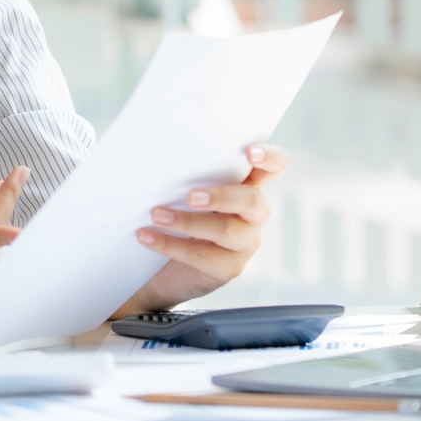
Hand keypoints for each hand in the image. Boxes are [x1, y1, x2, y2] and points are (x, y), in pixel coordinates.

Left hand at [116, 144, 286, 314]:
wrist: (164, 268)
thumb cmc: (178, 216)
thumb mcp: (185, 192)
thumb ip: (187, 175)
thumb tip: (157, 155)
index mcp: (246, 186)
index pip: (274, 166)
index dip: (270, 157)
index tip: (250, 153)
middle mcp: (252, 214)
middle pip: (252, 200)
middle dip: (221, 197)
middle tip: (190, 196)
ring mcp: (245, 243)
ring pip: (226, 230)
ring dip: (187, 221)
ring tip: (157, 215)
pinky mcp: (229, 268)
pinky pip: (202, 255)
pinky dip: (169, 244)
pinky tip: (146, 236)